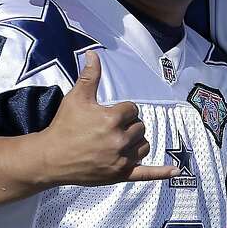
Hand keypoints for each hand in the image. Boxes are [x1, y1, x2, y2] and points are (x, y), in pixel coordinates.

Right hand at [38, 51, 177, 185]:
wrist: (50, 157)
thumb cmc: (64, 126)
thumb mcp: (76, 98)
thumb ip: (90, 76)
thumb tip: (93, 54)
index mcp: (113, 119)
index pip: (132, 109)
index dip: (121, 111)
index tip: (105, 116)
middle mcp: (120, 139)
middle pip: (139, 127)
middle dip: (127, 126)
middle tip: (106, 130)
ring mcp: (122, 159)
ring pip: (144, 145)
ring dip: (136, 143)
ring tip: (117, 142)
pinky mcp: (121, 174)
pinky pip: (146, 173)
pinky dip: (162, 172)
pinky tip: (176, 170)